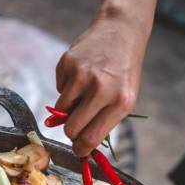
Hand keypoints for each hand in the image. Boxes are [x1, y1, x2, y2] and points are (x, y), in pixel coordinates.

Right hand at [55, 11, 148, 156]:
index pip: (92, 137)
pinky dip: (67, 89)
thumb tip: (78, 141)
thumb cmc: (124, 73)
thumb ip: (103, 120)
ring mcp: (82, 75)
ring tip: (83, 95)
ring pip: (60, 111)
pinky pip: (59, 90)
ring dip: (67, 110)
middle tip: (75, 128)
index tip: (78, 151)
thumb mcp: (124, 99)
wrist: (121, 32)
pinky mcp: (67, 63)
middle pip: (71, 128)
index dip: (81, 149)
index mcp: (121, 102)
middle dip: (71, 133)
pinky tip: (81, 76)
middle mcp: (101, 89)